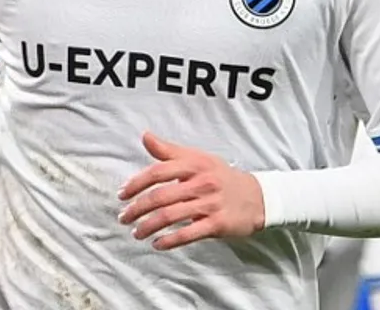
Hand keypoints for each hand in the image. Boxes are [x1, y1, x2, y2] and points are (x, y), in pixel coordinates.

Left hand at [118, 132, 265, 250]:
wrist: (257, 196)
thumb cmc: (221, 176)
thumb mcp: (198, 158)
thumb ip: (169, 151)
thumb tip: (145, 136)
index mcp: (193, 164)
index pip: (158, 172)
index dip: (136, 183)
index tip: (122, 194)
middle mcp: (201, 182)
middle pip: (160, 196)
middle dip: (137, 209)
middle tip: (124, 217)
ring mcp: (209, 204)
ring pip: (171, 216)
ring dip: (148, 226)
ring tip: (136, 232)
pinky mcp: (217, 224)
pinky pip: (188, 234)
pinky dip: (169, 240)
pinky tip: (157, 244)